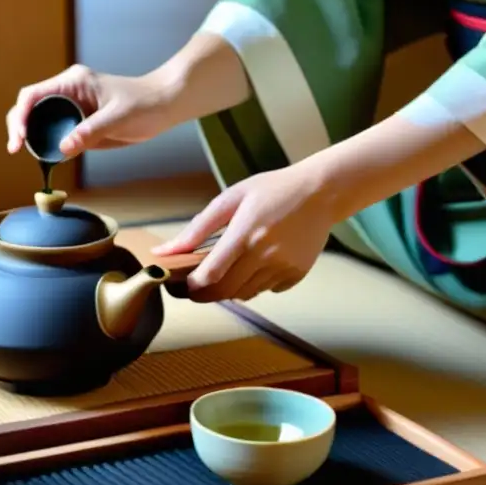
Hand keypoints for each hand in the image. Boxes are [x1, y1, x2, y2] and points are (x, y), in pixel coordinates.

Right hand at [5, 65, 177, 156]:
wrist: (164, 106)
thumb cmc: (145, 104)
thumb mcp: (118, 118)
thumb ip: (91, 132)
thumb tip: (63, 148)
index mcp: (73, 82)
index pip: (33, 94)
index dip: (21, 114)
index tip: (21, 136)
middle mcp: (68, 92)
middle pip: (30, 106)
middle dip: (19, 126)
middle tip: (16, 148)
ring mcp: (72, 107)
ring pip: (40, 120)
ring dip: (31, 136)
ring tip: (26, 153)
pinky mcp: (79, 122)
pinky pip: (56, 131)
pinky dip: (47, 143)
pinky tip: (46, 156)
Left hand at [152, 165, 336, 301]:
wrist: (321, 192)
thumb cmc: (273, 190)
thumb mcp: (231, 199)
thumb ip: (197, 228)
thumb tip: (165, 251)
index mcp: (245, 234)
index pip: (210, 276)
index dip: (191, 286)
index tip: (183, 284)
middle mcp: (265, 255)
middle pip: (225, 292)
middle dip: (205, 293)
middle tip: (198, 284)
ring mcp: (283, 267)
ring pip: (245, 294)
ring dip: (231, 288)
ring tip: (231, 266)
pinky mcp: (296, 274)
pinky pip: (267, 290)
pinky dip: (256, 283)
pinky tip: (258, 263)